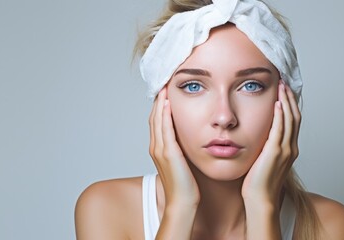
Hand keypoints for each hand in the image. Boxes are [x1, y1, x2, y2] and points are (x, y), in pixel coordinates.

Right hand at [149, 87, 199, 206]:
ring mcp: (160, 150)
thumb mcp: (182, 163)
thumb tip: (189, 139)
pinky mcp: (168, 153)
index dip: (160, 106)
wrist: (182, 202)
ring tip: (164, 87)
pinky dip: (164, 115)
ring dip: (160, 103)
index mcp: (158, 149)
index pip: (157, 121)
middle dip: (158, 100)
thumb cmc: (186, 186)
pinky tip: (168, 104)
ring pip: (157, 120)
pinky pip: (165, 129)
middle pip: (154, 117)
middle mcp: (156, 148)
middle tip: (163, 83)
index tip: (165, 92)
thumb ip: (182, 150)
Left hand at [241, 81, 300, 205]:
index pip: (294, 122)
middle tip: (285, 82)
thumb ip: (265, 147)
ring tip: (282, 86)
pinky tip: (278, 103)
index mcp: (290, 150)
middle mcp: (291, 148)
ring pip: (290, 119)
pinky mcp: (275, 152)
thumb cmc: (258, 184)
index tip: (286, 91)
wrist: (260, 199)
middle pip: (295, 117)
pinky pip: (280, 129)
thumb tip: (258, 135)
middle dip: (291, 98)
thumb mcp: (264, 160)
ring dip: (286, 101)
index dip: (291, 105)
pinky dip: (280, 115)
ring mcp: (285, 150)